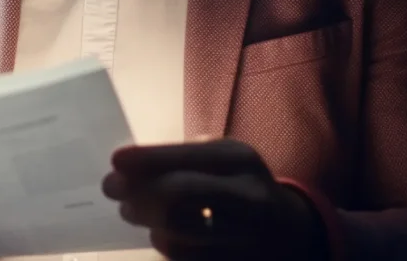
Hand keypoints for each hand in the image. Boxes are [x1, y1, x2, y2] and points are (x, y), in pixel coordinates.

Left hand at [101, 138, 324, 260]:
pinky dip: (167, 249)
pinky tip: (162, 235)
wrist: (293, 232)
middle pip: (179, 196)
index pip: (188, 157)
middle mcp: (249, 198)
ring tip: (134, 212)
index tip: (115, 161)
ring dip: (148, 224)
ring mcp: (248, 240)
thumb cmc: (240, 186)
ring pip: (178, 237)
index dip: (147, 160)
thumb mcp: (223, 159)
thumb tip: (126, 168)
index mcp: (240, 160)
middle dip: (138, 193)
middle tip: (113, 190)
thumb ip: (181, 159)